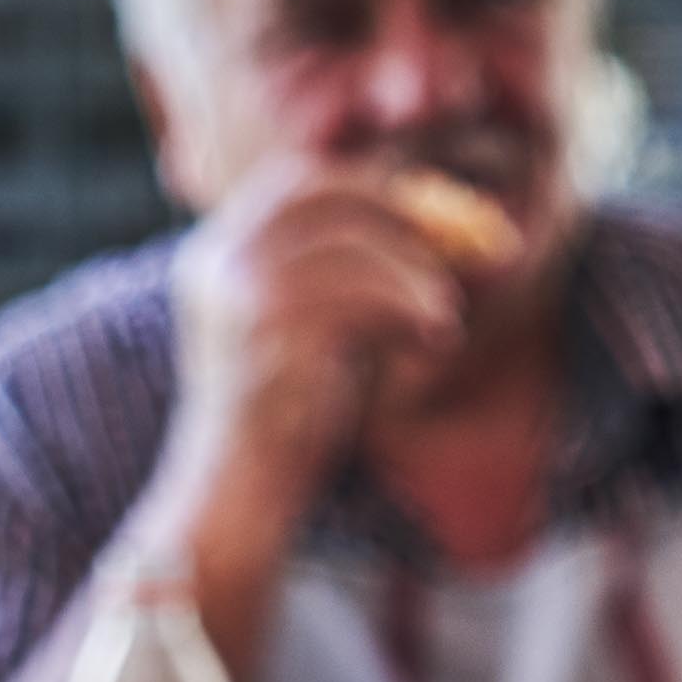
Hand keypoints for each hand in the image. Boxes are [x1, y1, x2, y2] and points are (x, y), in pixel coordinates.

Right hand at [168, 159, 464, 524]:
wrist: (238, 499)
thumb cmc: (286, 420)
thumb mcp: (311, 325)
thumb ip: (345, 269)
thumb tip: (441, 218)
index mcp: (217, 251)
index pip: (301, 181)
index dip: (374, 189)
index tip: (437, 219)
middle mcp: (218, 261)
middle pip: (325, 192)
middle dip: (404, 214)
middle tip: (464, 245)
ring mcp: (238, 295)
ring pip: (351, 243)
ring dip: (414, 275)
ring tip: (444, 318)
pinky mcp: (269, 335)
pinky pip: (361, 295)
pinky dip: (411, 310)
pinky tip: (434, 343)